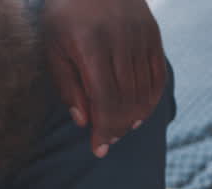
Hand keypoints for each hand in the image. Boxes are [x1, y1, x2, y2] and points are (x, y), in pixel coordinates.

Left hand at [42, 0, 165, 157]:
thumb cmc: (64, 16)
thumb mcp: (53, 48)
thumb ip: (68, 86)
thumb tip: (84, 122)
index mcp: (91, 46)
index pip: (103, 99)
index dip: (103, 128)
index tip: (98, 150)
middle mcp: (120, 41)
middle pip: (125, 99)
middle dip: (117, 127)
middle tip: (107, 142)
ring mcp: (141, 36)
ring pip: (143, 90)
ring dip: (133, 117)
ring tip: (120, 130)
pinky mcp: (153, 34)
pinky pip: (157, 75)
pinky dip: (151, 99)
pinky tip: (139, 113)